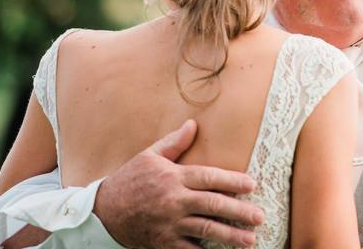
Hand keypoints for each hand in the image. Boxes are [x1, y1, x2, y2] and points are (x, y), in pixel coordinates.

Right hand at [94, 120, 263, 248]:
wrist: (103, 212)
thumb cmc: (129, 180)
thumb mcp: (149, 156)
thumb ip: (174, 143)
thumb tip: (193, 124)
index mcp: (173, 177)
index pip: (209, 177)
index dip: (232, 181)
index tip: (252, 185)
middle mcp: (174, 201)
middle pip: (212, 205)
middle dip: (239, 211)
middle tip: (259, 217)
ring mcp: (169, 224)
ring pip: (205, 230)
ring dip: (229, 236)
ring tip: (249, 240)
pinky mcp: (163, 243)